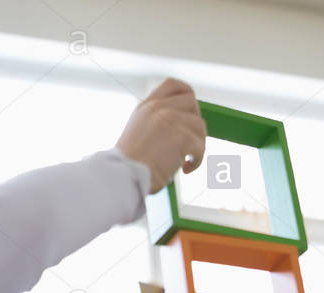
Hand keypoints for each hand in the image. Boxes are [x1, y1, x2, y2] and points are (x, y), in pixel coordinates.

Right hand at [115, 77, 206, 192]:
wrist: (123, 177)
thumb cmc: (127, 166)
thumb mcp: (136, 133)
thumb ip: (155, 124)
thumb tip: (178, 129)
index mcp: (146, 106)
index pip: (173, 85)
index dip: (186, 95)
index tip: (188, 113)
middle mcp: (159, 108)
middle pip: (191, 101)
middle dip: (194, 120)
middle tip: (188, 140)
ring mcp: (171, 120)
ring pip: (199, 126)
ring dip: (197, 145)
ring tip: (185, 161)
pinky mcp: (182, 137)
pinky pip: (200, 146)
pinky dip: (197, 160)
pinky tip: (185, 169)